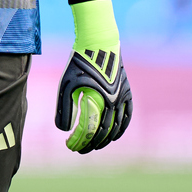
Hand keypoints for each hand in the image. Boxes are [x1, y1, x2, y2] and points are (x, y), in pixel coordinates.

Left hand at [54, 0, 132, 152]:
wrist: (98, 42)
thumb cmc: (79, 61)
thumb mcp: (66, 83)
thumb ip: (64, 107)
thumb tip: (63, 130)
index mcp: (100, 100)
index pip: (91, 130)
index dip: (81, 141)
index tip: (71, 146)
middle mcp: (114, 101)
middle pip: (105, 131)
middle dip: (92, 144)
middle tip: (81, 150)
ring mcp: (123, 96)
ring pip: (118, 126)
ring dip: (107, 139)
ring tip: (97, 146)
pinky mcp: (127, 91)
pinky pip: (128, 114)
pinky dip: (122, 127)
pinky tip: (115, 135)